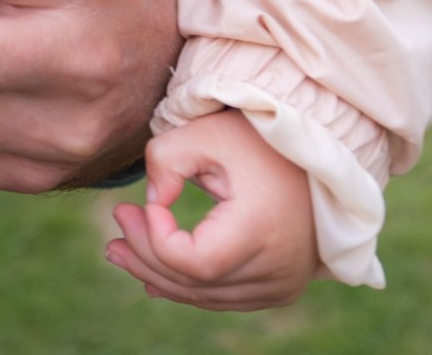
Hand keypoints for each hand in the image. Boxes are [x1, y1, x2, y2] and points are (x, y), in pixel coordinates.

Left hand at [107, 109, 314, 309]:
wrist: (318, 154)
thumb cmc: (258, 139)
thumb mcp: (205, 134)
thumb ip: (165, 161)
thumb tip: (151, 205)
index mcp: (263, 231)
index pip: (195, 261)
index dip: (155, 239)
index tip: (139, 204)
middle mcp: (279, 270)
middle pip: (196, 283)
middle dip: (145, 258)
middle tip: (113, 229)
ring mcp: (283, 285)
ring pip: (207, 296)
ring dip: (160, 277)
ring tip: (118, 251)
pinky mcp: (282, 287)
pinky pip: (226, 297)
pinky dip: (189, 287)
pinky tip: (153, 278)